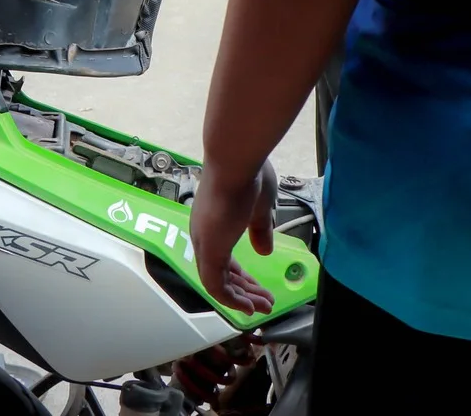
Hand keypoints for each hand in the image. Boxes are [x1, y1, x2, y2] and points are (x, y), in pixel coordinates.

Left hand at [189, 161, 278, 315]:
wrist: (236, 163)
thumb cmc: (248, 177)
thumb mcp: (260, 208)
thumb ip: (260, 230)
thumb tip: (263, 251)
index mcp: (214, 224)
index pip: (225, 259)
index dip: (242, 277)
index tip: (260, 288)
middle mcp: (204, 235)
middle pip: (222, 273)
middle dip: (246, 291)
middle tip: (266, 302)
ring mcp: (204, 243)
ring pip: (218, 283)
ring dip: (241, 298)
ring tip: (264, 308)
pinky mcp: (208, 250)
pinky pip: (215, 285)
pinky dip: (231, 300)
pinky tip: (249, 307)